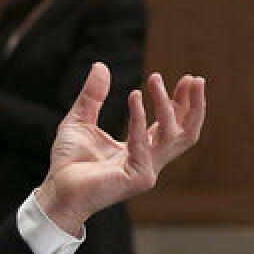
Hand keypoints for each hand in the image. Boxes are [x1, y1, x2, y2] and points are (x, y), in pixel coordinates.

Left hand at [36, 64, 206, 235]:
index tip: (188, 80)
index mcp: (142, 149)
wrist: (57, 188)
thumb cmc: (69, 161)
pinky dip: (139, 117)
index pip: (172, 125)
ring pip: (171, 135)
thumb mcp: (80, 120)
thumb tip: (100, 65)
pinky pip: (142, 142)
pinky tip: (134, 96)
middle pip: (186, 132)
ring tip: (155, 78)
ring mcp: (146, 171)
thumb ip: (93, 95)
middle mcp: (149, 160)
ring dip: (167, 105)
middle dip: (194, 105)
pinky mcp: (137, 178)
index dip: (183, 103)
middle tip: (195, 79)